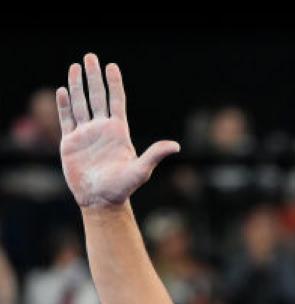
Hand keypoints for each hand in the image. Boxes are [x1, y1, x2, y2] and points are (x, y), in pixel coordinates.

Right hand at [56, 54, 179, 207]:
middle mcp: (101, 129)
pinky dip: (64, 105)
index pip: (116, 101)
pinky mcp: (70, 142)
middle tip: (90, 57)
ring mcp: (85, 134)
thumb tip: (176, 146)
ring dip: (77, 86)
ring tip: (75, 67)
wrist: (100, 201)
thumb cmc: (122, 188)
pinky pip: (67, 119)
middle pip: (97, 97)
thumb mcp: (141, 170)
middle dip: (94, 77)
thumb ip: (155, 155)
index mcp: (118, 132)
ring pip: (80, 104)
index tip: (112, 66)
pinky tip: (63, 90)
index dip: (114, 84)